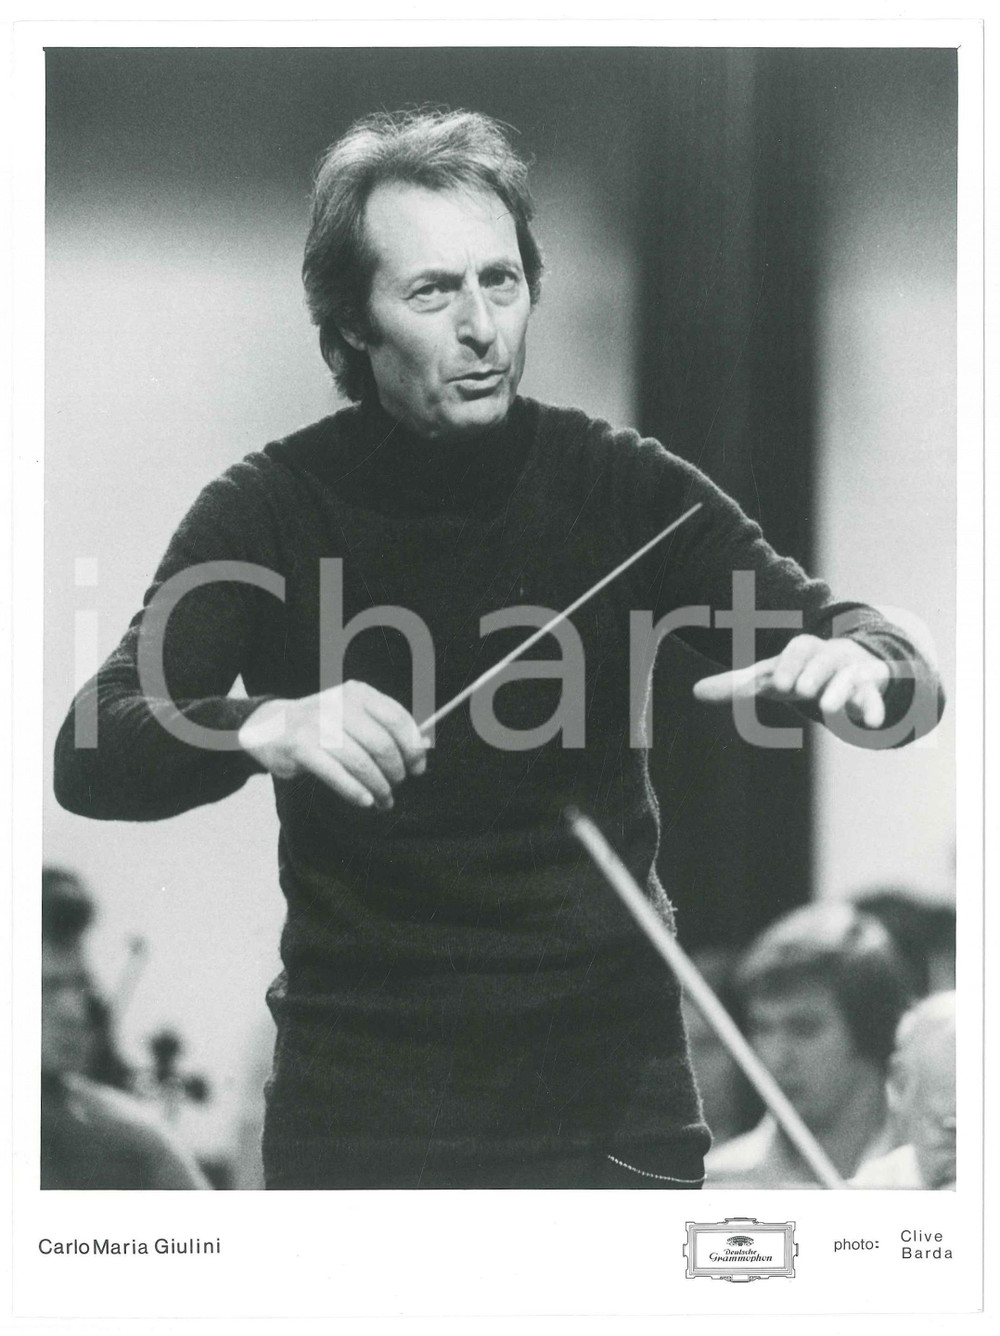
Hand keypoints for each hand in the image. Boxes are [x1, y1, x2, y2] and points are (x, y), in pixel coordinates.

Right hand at [238, 681, 427, 809]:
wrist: (271, 726)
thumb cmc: (323, 726)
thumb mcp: (353, 715)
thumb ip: (384, 728)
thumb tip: (422, 748)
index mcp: (358, 693)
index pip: (396, 718)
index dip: (412, 746)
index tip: (419, 767)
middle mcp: (339, 705)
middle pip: (381, 743)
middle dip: (396, 770)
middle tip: (398, 785)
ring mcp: (318, 725)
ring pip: (360, 762)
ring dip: (378, 786)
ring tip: (384, 800)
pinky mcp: (301, 747)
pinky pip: (336, 774)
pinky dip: (355, 791)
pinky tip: (365, 801)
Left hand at [692, 635, 890, 728]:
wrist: (850, 668)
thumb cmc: (801, 673)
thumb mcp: (770, 679)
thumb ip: (735, 686)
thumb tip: (695, 692)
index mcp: (803, 651)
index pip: (796, 651)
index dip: (788, 665)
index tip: (779, 685)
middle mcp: (829, 657)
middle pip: (823, 659)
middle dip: (812, 673)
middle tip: (801, 691)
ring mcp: (852, 672)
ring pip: (849, 677)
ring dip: (840, 691)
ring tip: (829, 709)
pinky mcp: (870, 691)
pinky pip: (874, 698)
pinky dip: (874, 709)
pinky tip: (871, 725)